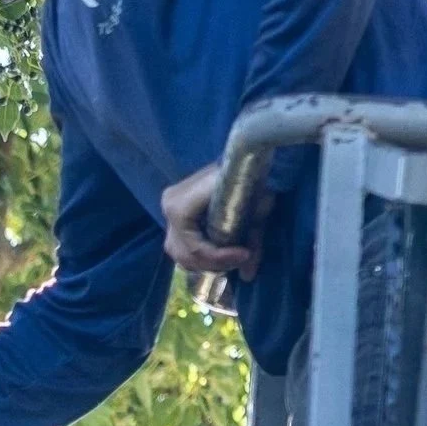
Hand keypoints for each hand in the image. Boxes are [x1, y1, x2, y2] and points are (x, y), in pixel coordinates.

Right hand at [160, 161, 259, 278]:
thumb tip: (249, 275)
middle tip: (238, 261)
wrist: (249, 149)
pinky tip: (217, 253)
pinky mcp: (175, 211)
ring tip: (228, 259)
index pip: (194, 246)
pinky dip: (197, 254)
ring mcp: (169, 210)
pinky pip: (179, 244)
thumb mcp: (257, 207)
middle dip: (212, 263)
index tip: (245, 255)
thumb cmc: (251, 173)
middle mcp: (169, 208)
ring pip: (178, 253)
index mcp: (180, 206)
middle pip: (183, 253)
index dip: (219, 258)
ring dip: (203, 262)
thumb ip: (252, 240)